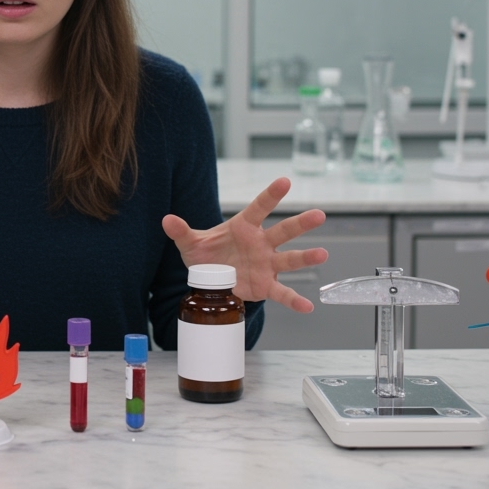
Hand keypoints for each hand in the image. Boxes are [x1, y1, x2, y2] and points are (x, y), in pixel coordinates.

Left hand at [162, 177, 327, 311]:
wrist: (211, 280)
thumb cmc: (207, 255)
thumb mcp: (190, 244)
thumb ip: (181, 231)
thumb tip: (167, 220)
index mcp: (244, 227)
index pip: (259, 208)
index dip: (271, 195)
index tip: (285, 181)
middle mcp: (261, 243)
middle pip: (283, 231)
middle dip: (300, 223)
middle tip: (319, 215)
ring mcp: (266, 264)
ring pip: (289, 259)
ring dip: (305, 257)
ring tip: (322, 254)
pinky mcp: (266, 285)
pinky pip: (282, 292)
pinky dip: (294, 300)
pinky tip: (308, 307)